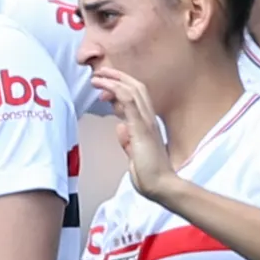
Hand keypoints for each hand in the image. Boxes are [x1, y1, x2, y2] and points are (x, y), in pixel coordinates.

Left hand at [91, 66, 176, 199]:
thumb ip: (128, 142)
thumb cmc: (150, 176)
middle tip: (101, 73)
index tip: (106, 84)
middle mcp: (150, 120)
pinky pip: (129, 101)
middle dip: (118, 77)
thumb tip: (120, 128)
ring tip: (98, 76)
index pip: (138, 98)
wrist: (161, 187)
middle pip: (137, 88)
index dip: (122, 87)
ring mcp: (147, 122)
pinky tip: (103, 86)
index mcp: (148, 125)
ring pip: (132, 90)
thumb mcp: (135, 156)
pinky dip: (115, 89)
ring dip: (113, 80)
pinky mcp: (142, 128)